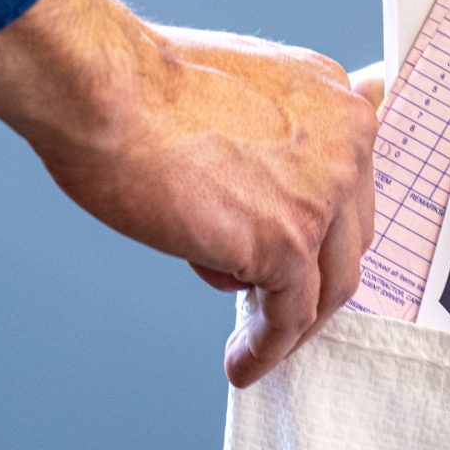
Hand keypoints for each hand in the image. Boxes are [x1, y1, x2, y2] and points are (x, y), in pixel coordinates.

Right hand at [0, 0, 376, 387]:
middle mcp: (348, 145)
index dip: (319, 231)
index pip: (349, 189)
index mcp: (337, 104)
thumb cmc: (139, 87)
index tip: (297, 260)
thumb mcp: (236, 93)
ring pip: (327, 284)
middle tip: (275, 306)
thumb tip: (267, 183)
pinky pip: (290, 315)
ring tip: (256, 347)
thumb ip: (272, 134)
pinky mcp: (287, 243)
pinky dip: (269, 347)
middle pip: (348, 239)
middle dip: (312, 280)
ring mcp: (323, 196)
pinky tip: (243, 363)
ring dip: (293, 324)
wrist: (99, 88)